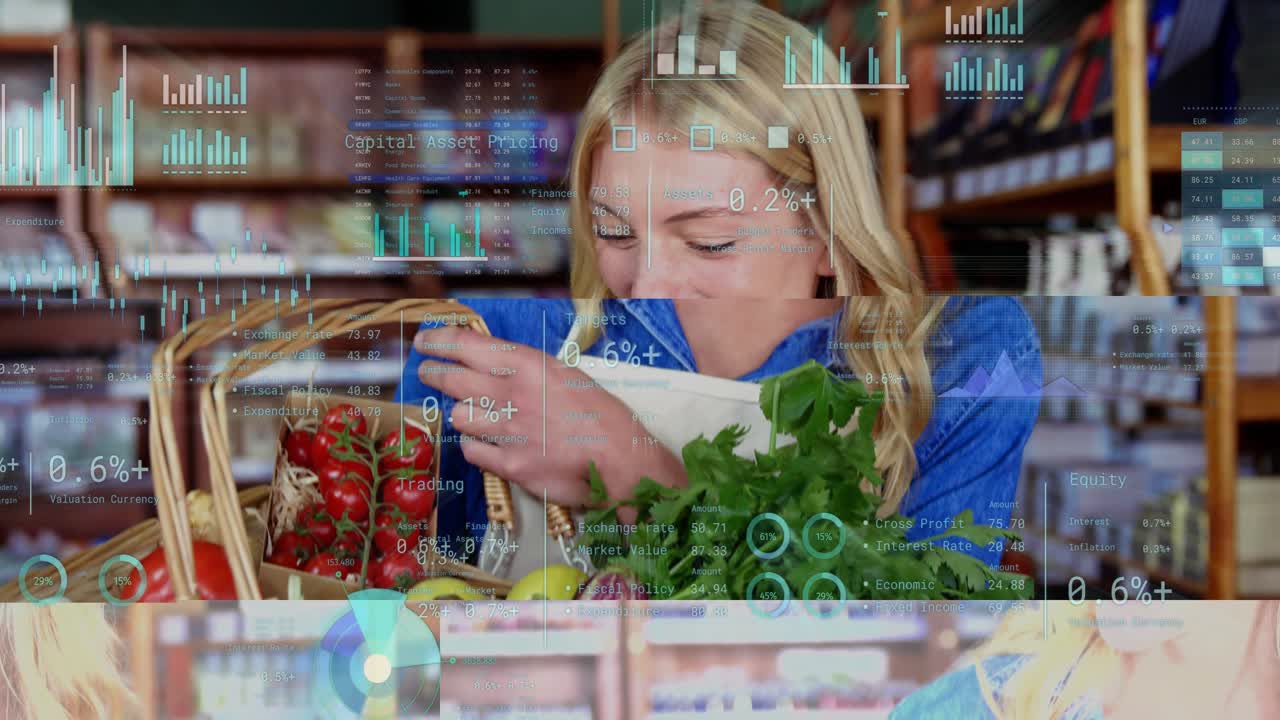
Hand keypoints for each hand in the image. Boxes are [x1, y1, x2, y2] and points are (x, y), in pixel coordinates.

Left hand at [414, 326, 685, 508]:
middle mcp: (510, 394)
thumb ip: (528, 370)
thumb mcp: (565, 375)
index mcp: (527, 365)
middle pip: (451, 379)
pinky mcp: (508, 465)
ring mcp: (507, 431)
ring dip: (463, 414)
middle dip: (433, 374)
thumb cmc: (600, 414)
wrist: (618, 459)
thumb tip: (496, 366)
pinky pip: (472, 450)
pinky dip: (476, 445)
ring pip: (458, 416)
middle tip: (428, 372)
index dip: (440, 341)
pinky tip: (488, 443)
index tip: (426, 340)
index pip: (467, 345)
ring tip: (473, 413)